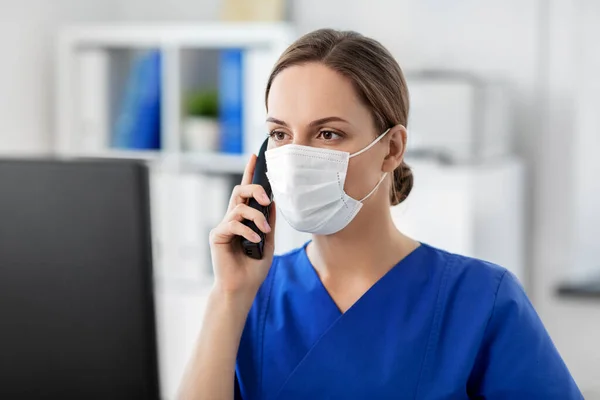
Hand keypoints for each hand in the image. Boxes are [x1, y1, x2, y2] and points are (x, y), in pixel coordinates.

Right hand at [208, 154, 275, 297]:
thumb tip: (273, 201)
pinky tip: (255, 241)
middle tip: (267, 200)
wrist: (242, 288)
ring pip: (239, 206)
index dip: (249, 172)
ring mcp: (224, 227)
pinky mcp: (218, 235)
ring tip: (264, 232)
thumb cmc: (254, 268)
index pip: (245, 191)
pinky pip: (234, 224)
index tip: (254, 156)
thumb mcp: (268, 241)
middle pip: (240, 191)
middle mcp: (232, 219)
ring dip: (256, 217)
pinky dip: (248, 231)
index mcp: (244, 219)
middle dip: (255, 189)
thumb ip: (269, 221)